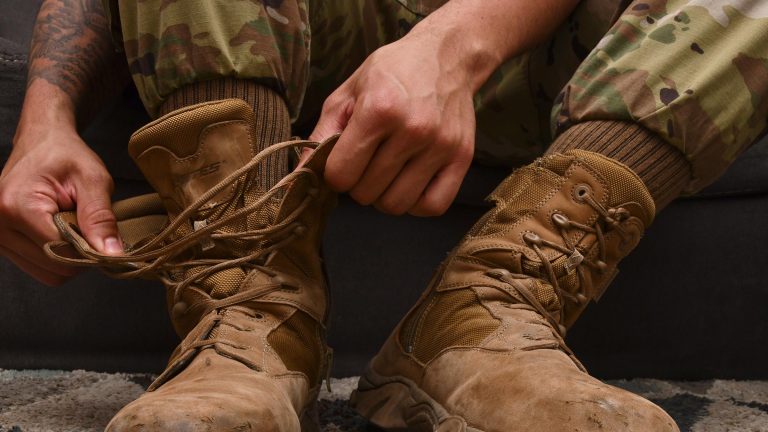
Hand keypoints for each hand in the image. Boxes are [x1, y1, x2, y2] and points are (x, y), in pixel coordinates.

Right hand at [0, 125, 121, 285]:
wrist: (41, 141)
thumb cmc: (67, 155)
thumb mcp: (93, 180)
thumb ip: (102, 218)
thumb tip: (112, 255)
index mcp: (17, 206)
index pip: (61, 251)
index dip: (90, 248)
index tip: (104, 232)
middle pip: (54, 266)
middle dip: (80, 252)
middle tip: (86, 222)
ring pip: (47, 273)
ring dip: (68, 255)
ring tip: (71, 223)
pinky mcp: (1, 243)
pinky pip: (39, 268)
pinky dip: (57, 255)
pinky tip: (60, 231)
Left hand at [309, 30, 474, 215]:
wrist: (446, 56)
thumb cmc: (393, 73)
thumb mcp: (348, 93)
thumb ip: (322, 133)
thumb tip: (302, 173)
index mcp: (378, 109)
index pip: (341, 175)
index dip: (335, 173)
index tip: (343, 160)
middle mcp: (412, 129)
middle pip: (367, 193)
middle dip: (359, 184)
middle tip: (367, 163)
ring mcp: (440, 146)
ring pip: (397, 205)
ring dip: (385, 196)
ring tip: (388, 173)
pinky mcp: (462, 158)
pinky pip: (433, 206)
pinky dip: (416, 203)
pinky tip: (410, 184)